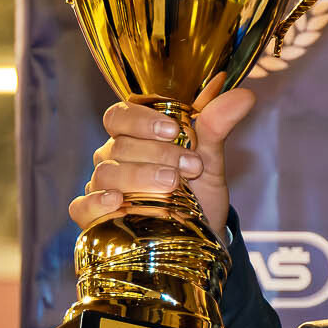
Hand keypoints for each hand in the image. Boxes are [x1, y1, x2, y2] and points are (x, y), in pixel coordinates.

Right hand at [68, 86, 257, 240]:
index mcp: (134, 136)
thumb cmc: (200, 190)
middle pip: (119, 146)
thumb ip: (218, 126)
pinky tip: (116, 201)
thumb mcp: (211, 159)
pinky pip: (83, 206)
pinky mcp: (97, 217)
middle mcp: (113, 158)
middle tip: (190, 166)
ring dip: (139, 177)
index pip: (120, 116)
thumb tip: (244, 96)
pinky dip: (96, 203)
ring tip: (172, 185)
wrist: (205, 232)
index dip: (142, 120)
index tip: (174, 129)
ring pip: (107, 174)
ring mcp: (103, 187)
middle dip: (157, 154)